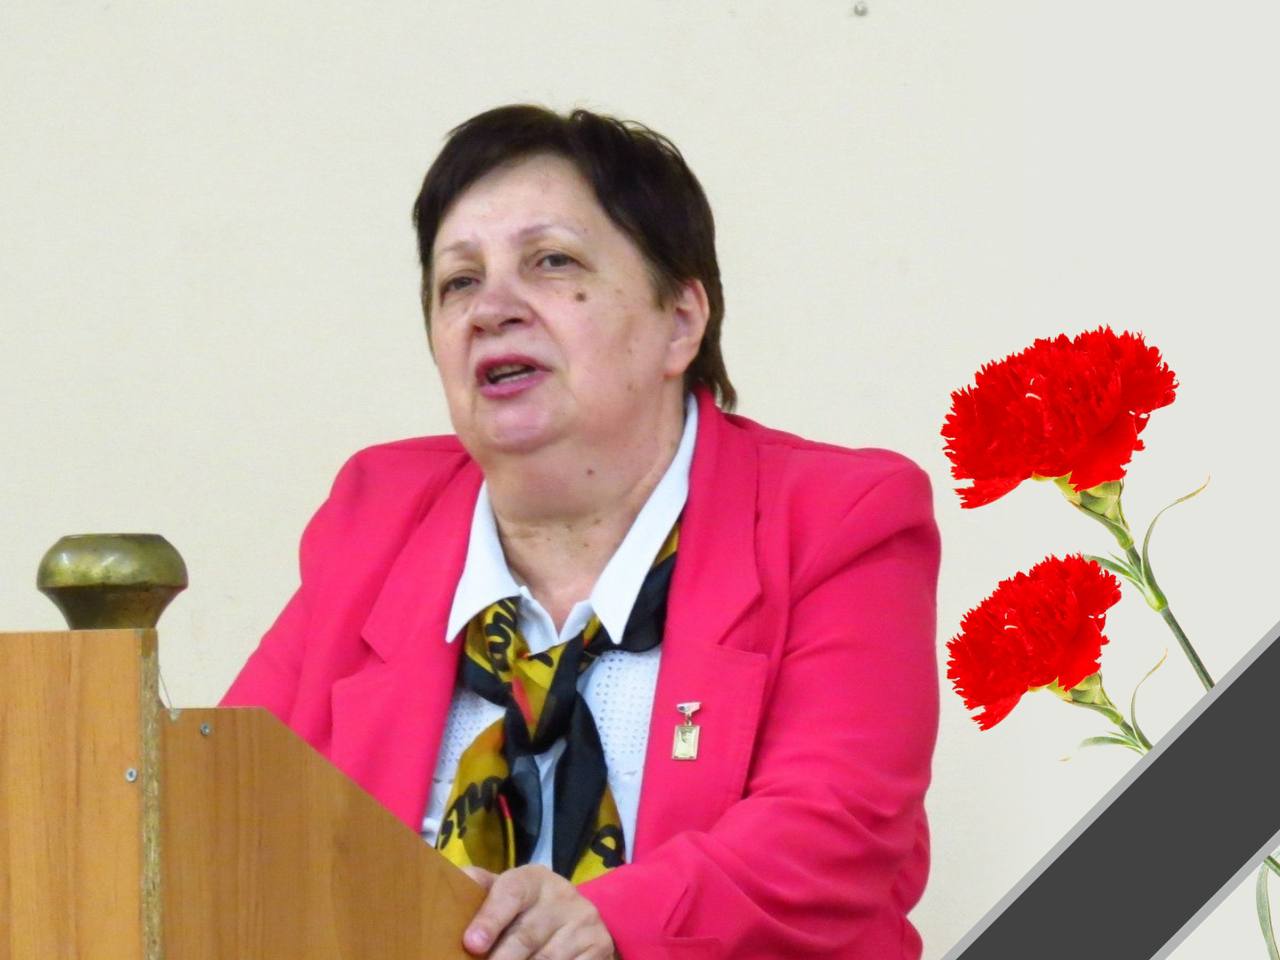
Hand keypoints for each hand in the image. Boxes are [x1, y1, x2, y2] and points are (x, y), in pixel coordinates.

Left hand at [461, 864, 616, 958]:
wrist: (578, 919)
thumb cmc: (526, 909)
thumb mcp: (505, 893)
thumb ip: (478, 889)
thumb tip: (445, 881)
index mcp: (533, 878)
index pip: (511, 892)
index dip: (490, 918)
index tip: (472, 944)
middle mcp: (562, 896)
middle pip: (525, 936)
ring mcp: (584, 922)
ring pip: (545, 959)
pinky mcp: (599, 947)